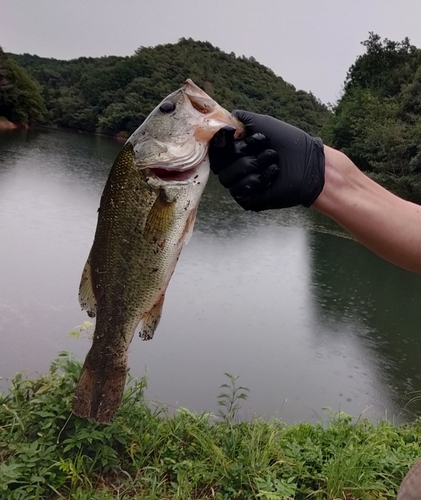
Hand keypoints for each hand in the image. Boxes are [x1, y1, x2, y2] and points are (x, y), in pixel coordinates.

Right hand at [209, 110, 324, 210]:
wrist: (308, 163)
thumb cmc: (288, 142)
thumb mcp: (262, 123)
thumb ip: (238, 119)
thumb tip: (219, 120)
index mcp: (235, 152)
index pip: (214, 151)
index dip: (221, 143)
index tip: (232, 134)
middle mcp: (235, 168)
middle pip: (218, 165)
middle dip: (241, 153)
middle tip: (265, 148)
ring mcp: (240, 185)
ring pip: (227, 178)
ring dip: (252, 165)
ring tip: (273, 160)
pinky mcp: (248, 199)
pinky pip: (238, 191)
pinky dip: (257, 180)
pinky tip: (273, 174)